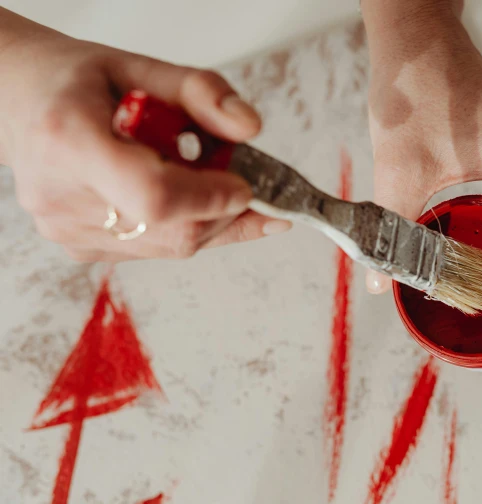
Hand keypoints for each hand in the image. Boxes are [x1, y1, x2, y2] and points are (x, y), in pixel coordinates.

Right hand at [0, 9, 290, 262]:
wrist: (24, 104)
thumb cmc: (84, 85)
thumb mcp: (144, 68)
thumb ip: (203, 93)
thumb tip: (250, 128)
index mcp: (69, 140)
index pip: (154, 195)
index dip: (210, 198)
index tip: (245, 184)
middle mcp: (60, 196)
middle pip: (172, 231)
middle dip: (224, 210)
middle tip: (241, 176)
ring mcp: (67, 231)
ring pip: (172, 246)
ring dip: (209, 217)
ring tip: (202, 176)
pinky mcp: (80, 249)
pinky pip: (157, 249)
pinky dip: (185, 225)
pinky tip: (179, 194)